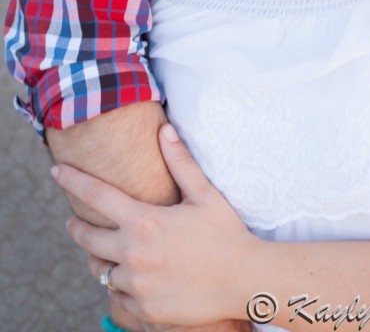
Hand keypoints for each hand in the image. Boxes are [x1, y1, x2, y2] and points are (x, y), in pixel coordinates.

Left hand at [52, 125, 257, 325]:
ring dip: (105, 261)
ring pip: (103, 271)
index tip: (56, 172)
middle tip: (75, 223)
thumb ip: (180, 162)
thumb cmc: (226, 233)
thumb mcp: (204, 194)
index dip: (74, 181)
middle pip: (88, 239)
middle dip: (78, 228)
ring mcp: (136, 285)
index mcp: (143, 222)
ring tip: (113, 254)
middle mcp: (133, 254)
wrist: (244, 280)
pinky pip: (119, 297)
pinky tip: (134, 279)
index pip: (97, 196)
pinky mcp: (144, 309)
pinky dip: (122, 286)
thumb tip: (164, 129)